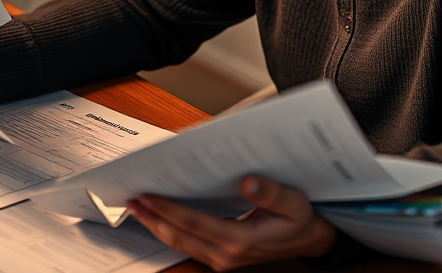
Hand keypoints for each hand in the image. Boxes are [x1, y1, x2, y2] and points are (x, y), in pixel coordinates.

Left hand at [126, 175, 336, 270]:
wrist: (310, 240)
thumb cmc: (301, 219)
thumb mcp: (294, 202)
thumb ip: (271, 192)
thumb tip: (247, 181)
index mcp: (240, 240)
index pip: (193, 223)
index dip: (167, 210)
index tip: (147, 196)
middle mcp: (226, 254)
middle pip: (178, 236)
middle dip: (152, 218)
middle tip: (131, 199)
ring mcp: (222, 259)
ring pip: (180, 243)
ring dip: (157, 225)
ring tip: (138, 208)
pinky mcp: (221, 257)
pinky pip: (188, 244)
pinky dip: (170, 230)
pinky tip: (160, 217)